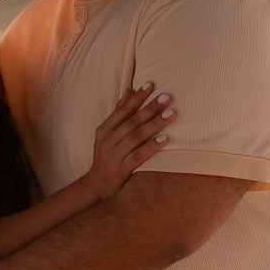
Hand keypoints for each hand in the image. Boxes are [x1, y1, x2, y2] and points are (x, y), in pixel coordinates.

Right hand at [83, 83, 173, 203]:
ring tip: (171, 113)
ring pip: (136, 137)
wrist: (97, 184)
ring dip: (154, 124)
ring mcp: (114, 155)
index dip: (138, 97)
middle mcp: (108, 140)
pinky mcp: (122, 169)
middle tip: (167, 97)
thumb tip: (130, 89)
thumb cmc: (107, 155)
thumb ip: (119, 112)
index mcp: (104, 129)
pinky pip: (138, 156)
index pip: (123, 110)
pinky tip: (164, 139)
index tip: (152, 84)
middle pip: (132, 121)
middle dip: (150, 108)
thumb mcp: (107, 133)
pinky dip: (151, 146)